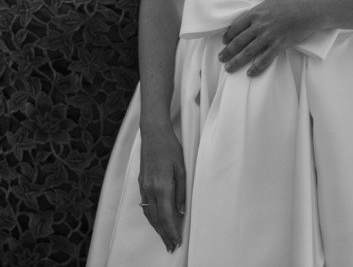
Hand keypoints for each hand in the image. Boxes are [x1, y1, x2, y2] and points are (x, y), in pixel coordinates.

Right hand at [138, 125, 185, 252]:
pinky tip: (156, 220)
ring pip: (149, 214)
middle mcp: (150, 189)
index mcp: (161, 186)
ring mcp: (144, 187)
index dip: (172, 230)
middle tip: (171, 246)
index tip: (176, 241)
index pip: (167, 216)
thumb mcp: (181, 168)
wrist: (153, 134)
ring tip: (165, 237)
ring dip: (157, 227)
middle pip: (156, 219)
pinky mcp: (142, 183)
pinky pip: (146, 205)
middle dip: (164, 234)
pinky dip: (152, 217)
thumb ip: (181, 191)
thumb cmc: (170, 147)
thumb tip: (181, 210)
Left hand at [218, 0, 322, 75]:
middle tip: (221, 58)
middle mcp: (260, 25)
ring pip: (248, 52)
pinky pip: (265, 59)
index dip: (228, 35)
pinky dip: (256, 67)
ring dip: (237, 61)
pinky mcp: (279, 45)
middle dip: (228, 51)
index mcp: (257, 12)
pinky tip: (250, 73)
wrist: (313, 8)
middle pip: (239, 41)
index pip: (236, 26)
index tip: (224, 41)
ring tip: (229, 68)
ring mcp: (269, 37)